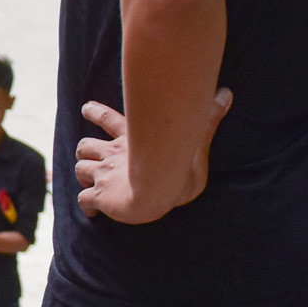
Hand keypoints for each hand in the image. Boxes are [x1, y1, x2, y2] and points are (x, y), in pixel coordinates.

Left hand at [76, 89, 232, 223]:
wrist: (158, 189)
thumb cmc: (179, 165)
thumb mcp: (196, 140)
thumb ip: (208, 119)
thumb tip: (226, 93)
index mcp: (130, 141)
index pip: (108, 119)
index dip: (95, 112)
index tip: (86, 108)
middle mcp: (112, 156)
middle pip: (86, 146)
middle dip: (85, 148)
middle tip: (85, 151)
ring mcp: (104, 176)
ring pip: (81, 169)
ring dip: (83, 174)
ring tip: (88, 181)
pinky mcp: (101, 196)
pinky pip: (85, 201)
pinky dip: (86, 206)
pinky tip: (92, 213)